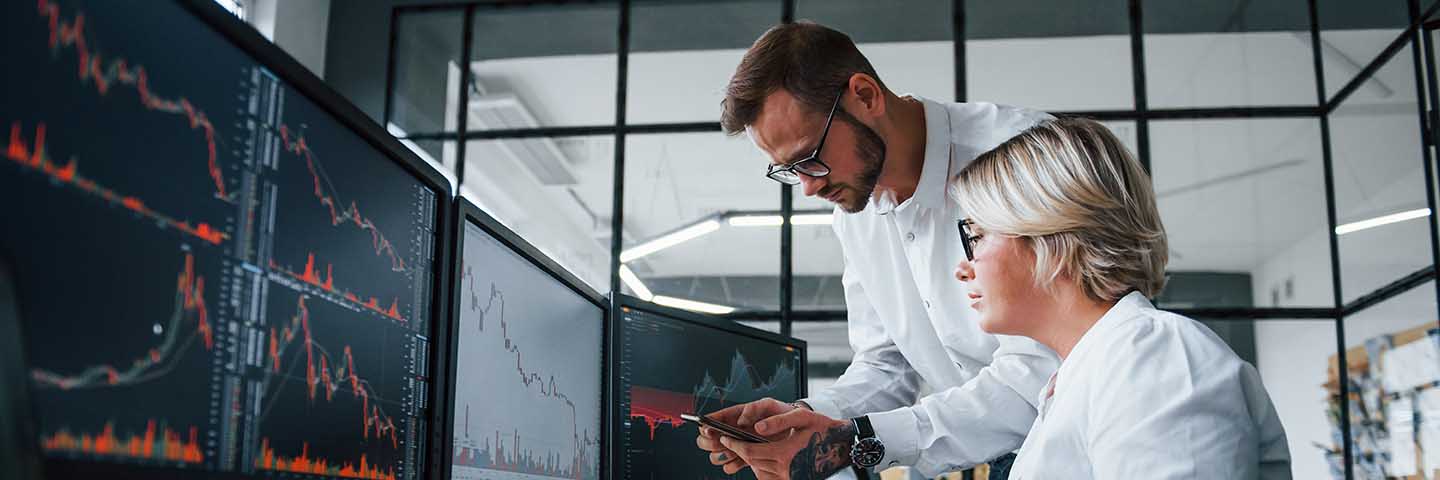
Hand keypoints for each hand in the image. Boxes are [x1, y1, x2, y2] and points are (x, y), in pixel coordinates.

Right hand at [696, 398, 799, 474]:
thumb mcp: (779, 408)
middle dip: (710, 442)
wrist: (798, 431)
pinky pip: (729, 466)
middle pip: (707, 438)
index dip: (707, 424)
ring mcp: (739, 445)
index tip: (708, 429)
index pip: (715, 418)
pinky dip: (732, 465)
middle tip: (722, 442)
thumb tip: (751, 424)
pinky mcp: (745, 458)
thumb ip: (764, 411)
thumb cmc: (787, 415)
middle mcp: (735, 430)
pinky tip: (742, 462)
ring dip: (721, 455)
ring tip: (734, 452)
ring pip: (715, 454)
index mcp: (739, 414)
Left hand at [720, 409, 855, 479]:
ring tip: (747, 448)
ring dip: (750, 460)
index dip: (733, 444)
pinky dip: (762, 469)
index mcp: (785, 453)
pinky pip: (769, 478)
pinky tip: (764, 459)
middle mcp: (785, 470)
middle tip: (730, 441)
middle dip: (739, 451)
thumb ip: (778, 420)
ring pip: (759, 471)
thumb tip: (757, 428)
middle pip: (752, 462)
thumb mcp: (803, 417)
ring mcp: (789, 478)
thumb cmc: (824, 429)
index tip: (724, 437)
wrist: (844, 448)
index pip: (749, 451)